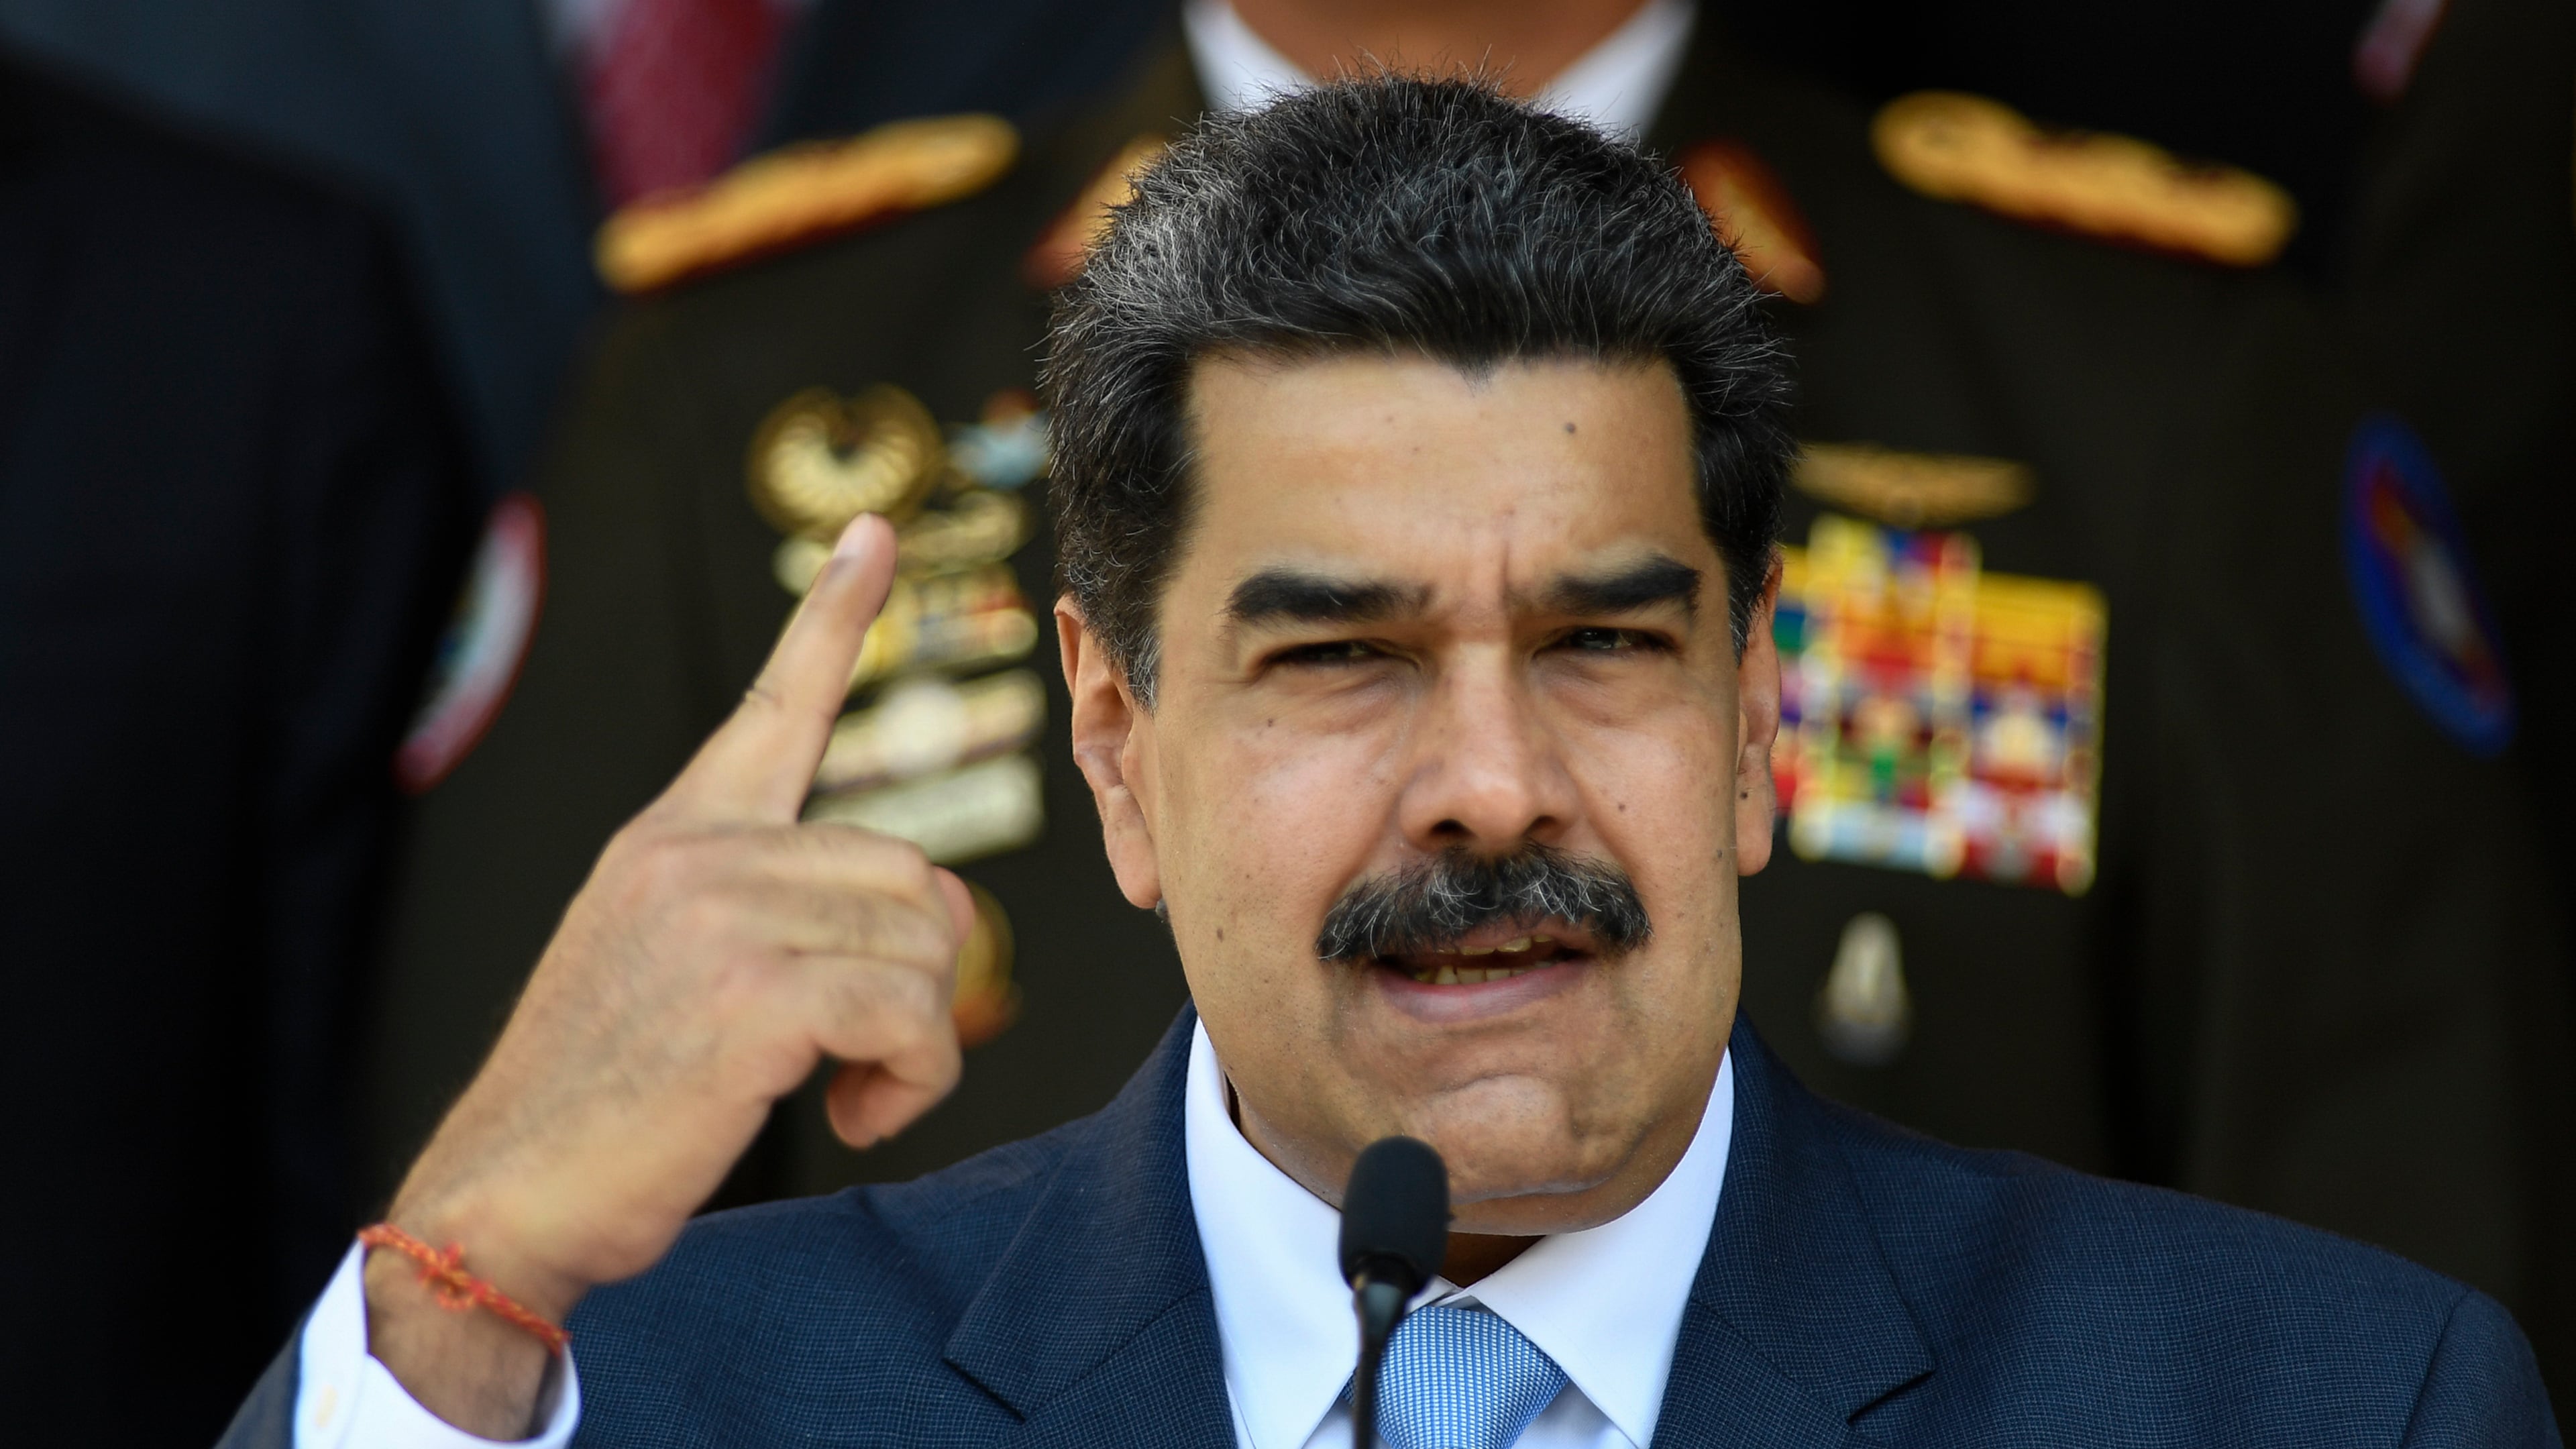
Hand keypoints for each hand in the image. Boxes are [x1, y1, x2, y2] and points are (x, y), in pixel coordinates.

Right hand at [364, 514, 971, 1434]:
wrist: (506, 1197)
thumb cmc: (602, 1104)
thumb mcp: (665, 969)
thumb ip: (761, 912)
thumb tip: (908, 921)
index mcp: (673, 838)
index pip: (770, 707)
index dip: (831, 621)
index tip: (868, 535)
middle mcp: (697, 854)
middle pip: (913, 876)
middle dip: (917, 979)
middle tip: (860, 1055)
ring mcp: (722, 917)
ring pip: (927, 948)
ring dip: (916, 1040)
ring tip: (844, 1088)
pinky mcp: (755, 995)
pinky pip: (914, 1012)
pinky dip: (913, 1078)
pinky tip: (853, 1113)